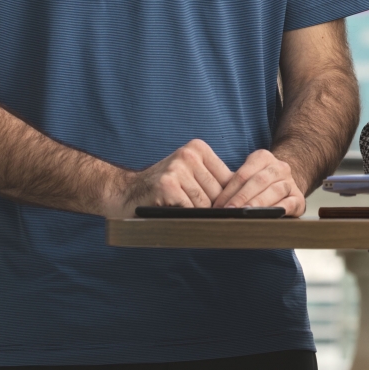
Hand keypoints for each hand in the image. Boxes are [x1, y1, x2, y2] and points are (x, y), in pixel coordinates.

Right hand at [109, 139, 233, 217]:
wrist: (123, 194)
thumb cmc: (162, 189)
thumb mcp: (189, 175)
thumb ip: (213, 181)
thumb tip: (245, 198)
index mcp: (197, 149)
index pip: (229, 179)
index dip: (229, 199)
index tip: (230, 212)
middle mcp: (188, 155)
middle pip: (218, 192)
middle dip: (215, 210)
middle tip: (208, 220)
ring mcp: (177, 169)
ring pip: (205, 203)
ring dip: (200, 216)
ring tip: (189, 219)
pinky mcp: (167, 185)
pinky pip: (190, 210)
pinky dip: (187, 220)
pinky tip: (177, 219)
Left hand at [211, 148, 305, 214]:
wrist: (287, 184)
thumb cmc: (259, 184)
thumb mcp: (246, 177)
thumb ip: (233, 186)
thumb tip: (214, 205)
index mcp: (263, 158)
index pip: (243, 174)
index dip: (229, 191)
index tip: (218, 205)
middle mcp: (279, 167)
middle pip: (259, 181)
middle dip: (242, 197)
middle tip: (229, 211)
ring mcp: (290, 182)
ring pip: (275, 190)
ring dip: (258, 204)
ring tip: (246, 214)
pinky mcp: (299, 198)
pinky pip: (289, 203)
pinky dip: (278, 210)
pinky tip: (267, 217)